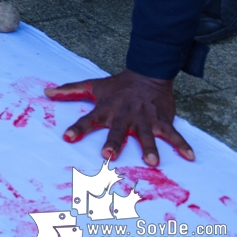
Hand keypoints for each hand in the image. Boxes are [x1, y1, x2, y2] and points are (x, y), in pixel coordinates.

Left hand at [47, 70, 193, 166]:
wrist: (148, 74)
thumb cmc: (118, 86)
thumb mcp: (92, 86)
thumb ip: (70, 91)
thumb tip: (46, 92)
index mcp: (106, 109)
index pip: (88, 120)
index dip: (77, 128)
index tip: (67, 137)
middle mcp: (124, 116)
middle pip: (117, 130)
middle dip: (113, 142)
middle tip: (107, 155)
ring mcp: (144, 119)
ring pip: (147, 135)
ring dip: (149, 147)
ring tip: (151, 162)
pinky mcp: (162, 121)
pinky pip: (174, 134)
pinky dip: (183, 145)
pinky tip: (190, 157)